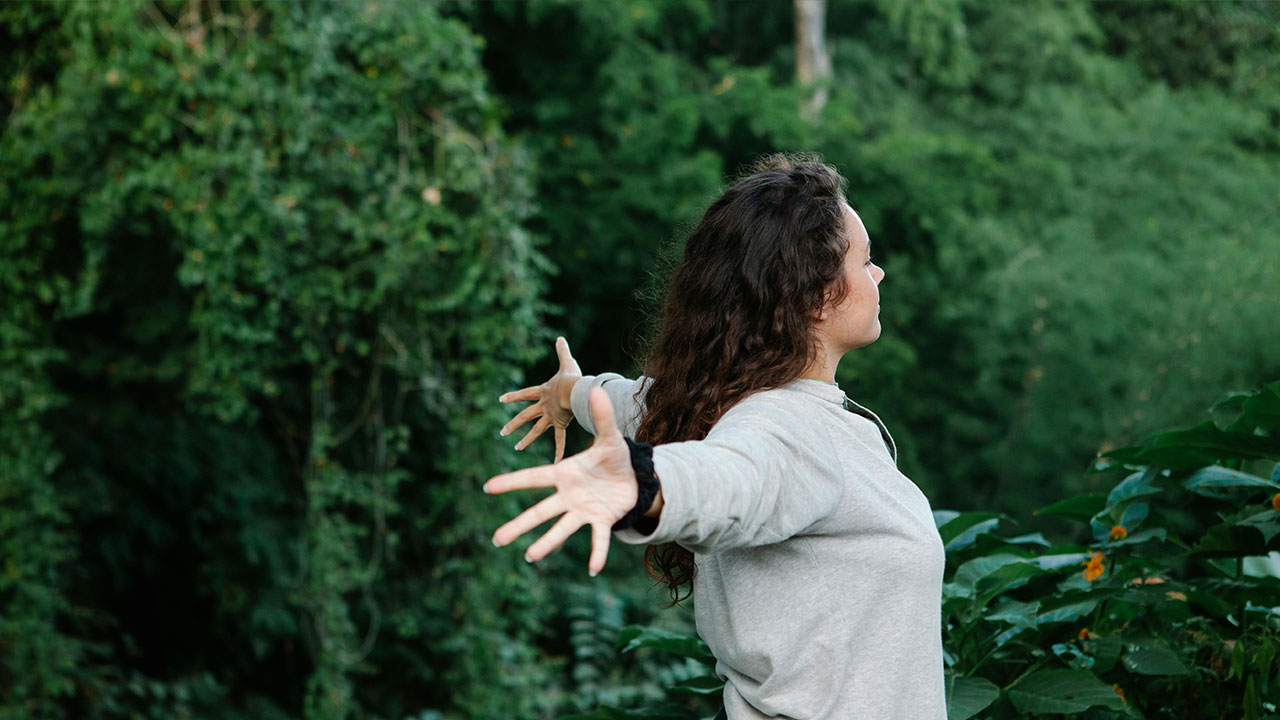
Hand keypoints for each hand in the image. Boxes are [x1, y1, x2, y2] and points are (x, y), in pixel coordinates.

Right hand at [484, 388, 635, 575]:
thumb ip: (603, 416)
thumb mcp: (610, 437)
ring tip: (530, 556)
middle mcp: (569, 496)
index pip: (534, 478)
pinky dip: (597, 553)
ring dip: (547, 543)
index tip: (488, 486)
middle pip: (540, 511)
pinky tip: (593, 569)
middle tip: (496, 539)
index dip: (511, 482)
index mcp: (565, 474)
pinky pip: (597, 539)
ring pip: (561, 528)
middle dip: (519, 525)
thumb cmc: (614, 457)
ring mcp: (583, 510)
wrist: (634, 477)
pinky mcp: (601, 521)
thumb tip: (596, 388)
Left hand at [500, 336, 581, 462]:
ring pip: (535, 430)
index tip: (500, 399)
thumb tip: (560, 337)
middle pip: (525, 416)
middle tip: (502, 432)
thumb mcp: (567, 362)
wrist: (574, 391)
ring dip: (526, 439)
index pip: (524, 394)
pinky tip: (555, 463)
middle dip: (513, 424)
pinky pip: (559, 440)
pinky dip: (558, 451)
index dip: (513, 396)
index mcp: (542, 392)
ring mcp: (550, 416)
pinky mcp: (560, 424)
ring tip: (517, 447)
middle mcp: (543, 406)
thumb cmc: (571, 377)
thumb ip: (562, 351)